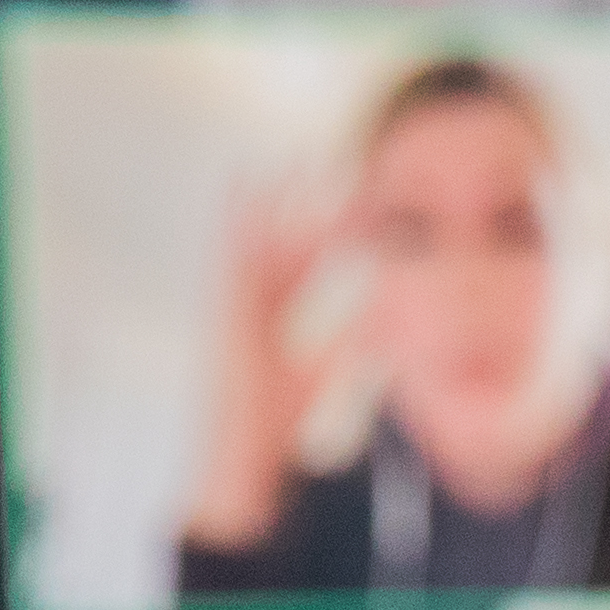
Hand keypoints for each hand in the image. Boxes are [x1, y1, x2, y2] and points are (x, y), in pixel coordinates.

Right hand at [181, 175, 347, 551]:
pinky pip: (226, 248)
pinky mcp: (222, 303)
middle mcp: (254, 301)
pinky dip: (234, 214)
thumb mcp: (326, 370)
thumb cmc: (277, 421)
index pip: (309, 262)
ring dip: (277, 195)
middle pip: (287, 240)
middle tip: (337, 166)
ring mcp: (235, 299)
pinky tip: (246, 180)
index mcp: (276, 316)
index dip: (335, 234)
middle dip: (310, 205)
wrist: (245, 452)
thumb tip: (388, 320)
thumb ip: (350, 341)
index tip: (367, 210)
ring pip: (260, 234)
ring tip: (300, 157)